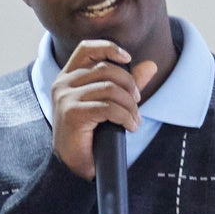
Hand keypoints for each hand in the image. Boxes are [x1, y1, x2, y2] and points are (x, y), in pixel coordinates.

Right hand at [50, 36, 155, 181]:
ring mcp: (66, 98)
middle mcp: (63, 84)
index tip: (127, 58)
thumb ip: (126, 83)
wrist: (73, 165)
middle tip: (136, 103)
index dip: (109, 47)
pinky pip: (108, 107)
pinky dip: (125, 117)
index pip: (86, 49)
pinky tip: (130, 127)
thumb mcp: (109, 103)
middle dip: (129, 85)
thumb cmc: (90, 134)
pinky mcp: (72, 113)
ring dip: (130, 106)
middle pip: (106, 69)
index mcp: (68, 77)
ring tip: (134, 119)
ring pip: (110, 88)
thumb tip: (151, 65)